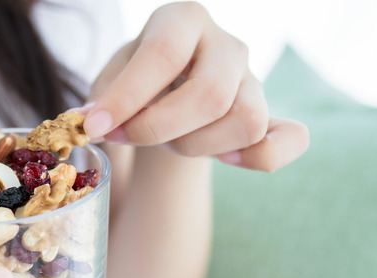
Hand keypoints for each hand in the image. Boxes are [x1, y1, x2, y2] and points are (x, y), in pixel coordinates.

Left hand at [84, 1, 308, 171]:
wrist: (169, 83)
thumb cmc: (135, 79)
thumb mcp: (111, 77)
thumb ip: (102, 97)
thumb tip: (89, 121)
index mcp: (182, 20)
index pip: (163, 55)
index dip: (127, 96)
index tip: (93, 126)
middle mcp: (226, 44)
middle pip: (210, 95)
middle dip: (157, 128)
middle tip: (125, 137)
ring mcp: (253, 78)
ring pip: (244, 122)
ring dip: (195, 146)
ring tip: (167, 140)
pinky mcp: (269, 112)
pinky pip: (287, 140)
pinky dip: (261, 156)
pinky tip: (226, 158)